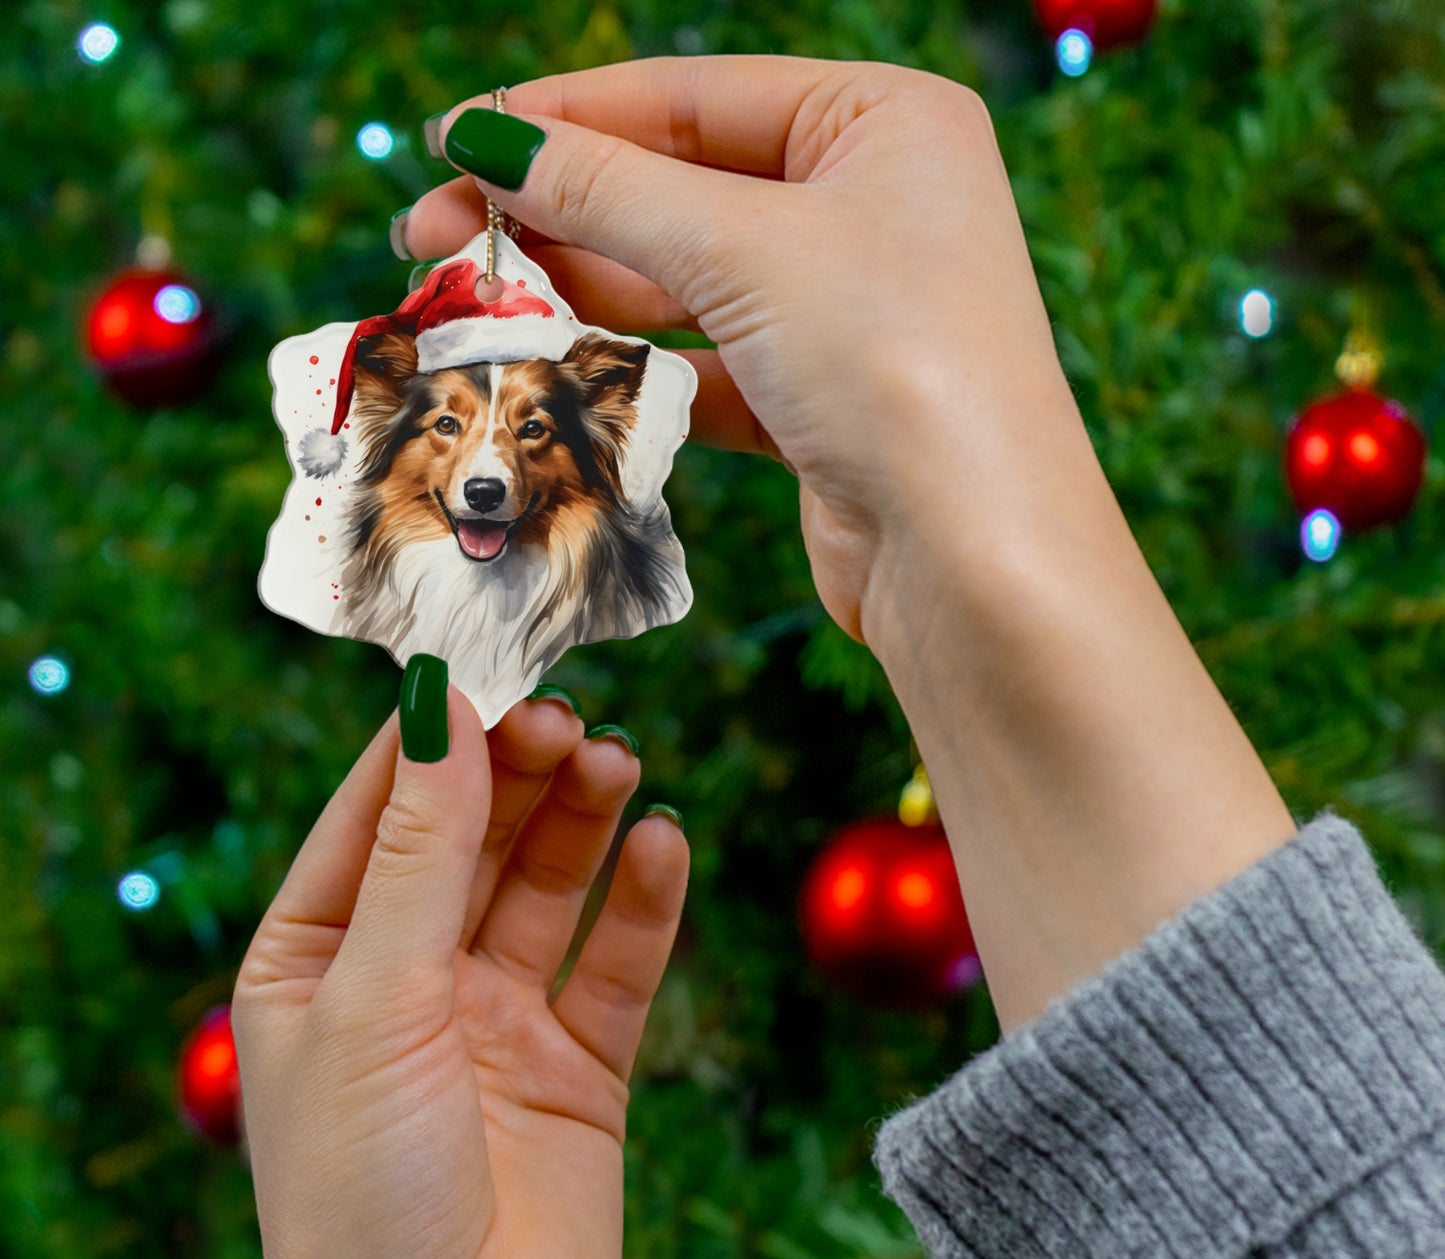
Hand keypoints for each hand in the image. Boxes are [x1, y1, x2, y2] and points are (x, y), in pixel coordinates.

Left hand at [232, 691, 687, 1258]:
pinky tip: (665, 843)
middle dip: (519, 774)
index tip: (490, 670)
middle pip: (472, 838)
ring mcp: (497, 1023)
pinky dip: (644, 902)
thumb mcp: (374, 1001)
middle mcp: (408, 981)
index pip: (376, 812)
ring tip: (620, 762)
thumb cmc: (362, 1200)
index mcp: (317, 960)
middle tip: (571, 720)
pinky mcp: (579, 1069)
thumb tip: (438, 709)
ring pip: (549, 886)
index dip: (432, 740)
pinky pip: (617, 963)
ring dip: (584, 821)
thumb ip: (417, 853)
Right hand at [402, 57, 1092, 645]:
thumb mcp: (744, 248)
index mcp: (882, 122)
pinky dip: (632, 371)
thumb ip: (609, 189)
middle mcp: (870, 206)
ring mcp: (845, 309)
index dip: (564, 118)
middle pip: (677, 190)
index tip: (454, 141)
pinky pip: (704, 366)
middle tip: (431, 239)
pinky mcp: (818, 403)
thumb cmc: (895, 364)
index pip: (691, 98)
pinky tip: (553, 371)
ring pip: (683, 284)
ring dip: (579, 294)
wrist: (973, 557)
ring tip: (474, 306)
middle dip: (554, 214)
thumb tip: (487, 139)